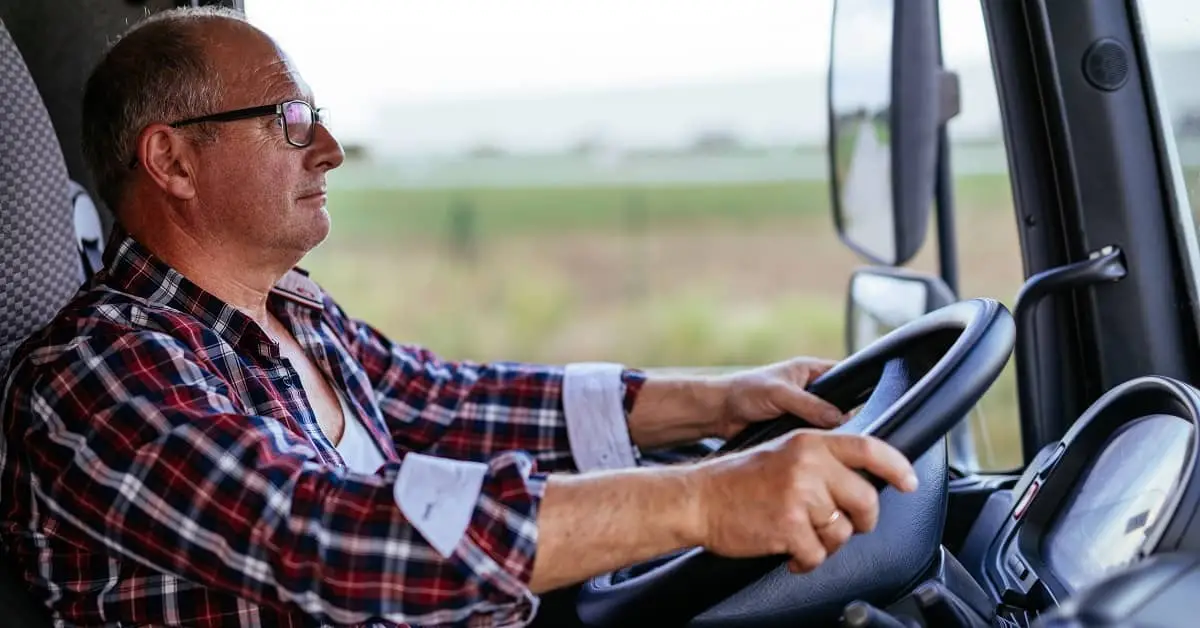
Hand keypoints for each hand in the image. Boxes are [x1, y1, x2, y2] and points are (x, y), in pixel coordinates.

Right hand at [690, 430, 917, 572]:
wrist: (699, 498)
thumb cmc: (738, 479)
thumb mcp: (783, 452)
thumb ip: (821, 459)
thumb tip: (862, 479)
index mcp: (809, 442)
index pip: (868, 448)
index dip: (896, 466)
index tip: (909, 482)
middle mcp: (808, 465)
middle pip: (865, 500)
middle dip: (861, 520)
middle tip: (844, 523)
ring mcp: (799, 497)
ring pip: (843, 532)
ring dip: (827, 543)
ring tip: (804, 537)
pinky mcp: (788, 527)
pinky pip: (818, 555)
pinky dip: (807, 561)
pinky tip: (791, 553)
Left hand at [709, 357, 843, 439]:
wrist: (720, 412)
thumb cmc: (745, 391)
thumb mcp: (780, 394)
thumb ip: (809, 405)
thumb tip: (838, 418)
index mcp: (811, 371)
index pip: (845, 377)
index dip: (856, 391)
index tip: (863, 409)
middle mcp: (811, 390)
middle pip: (841, 405)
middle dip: (844, 419)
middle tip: (845, 432)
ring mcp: (804, 411)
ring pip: (829, 425)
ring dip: (827, 434)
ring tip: (828, 443)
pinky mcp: (796, 428)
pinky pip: (814, 437)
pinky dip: (815, 444)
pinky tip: (815, 451)